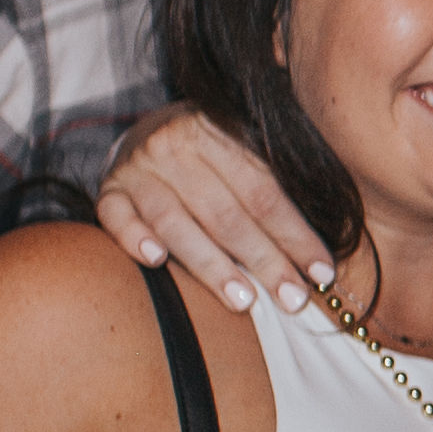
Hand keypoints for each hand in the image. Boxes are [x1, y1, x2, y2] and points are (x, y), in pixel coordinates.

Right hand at [96, 103, 336, 316]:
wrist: (145, 131)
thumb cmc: (211, 154)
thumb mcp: (244, 149)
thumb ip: (276, 182)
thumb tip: (324, 248)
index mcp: (218, 130)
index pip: (264, 192)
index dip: (295, 235)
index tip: (322, 273)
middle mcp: (175, 145)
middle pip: (226, 213)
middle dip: (265, 261)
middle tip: (294, 300)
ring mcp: (137, 169)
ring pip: (175, 221)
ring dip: (211, 264)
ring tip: (244, 301)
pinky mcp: (108, 191)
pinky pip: (116, 217)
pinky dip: (135, 237)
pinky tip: (156, 261)